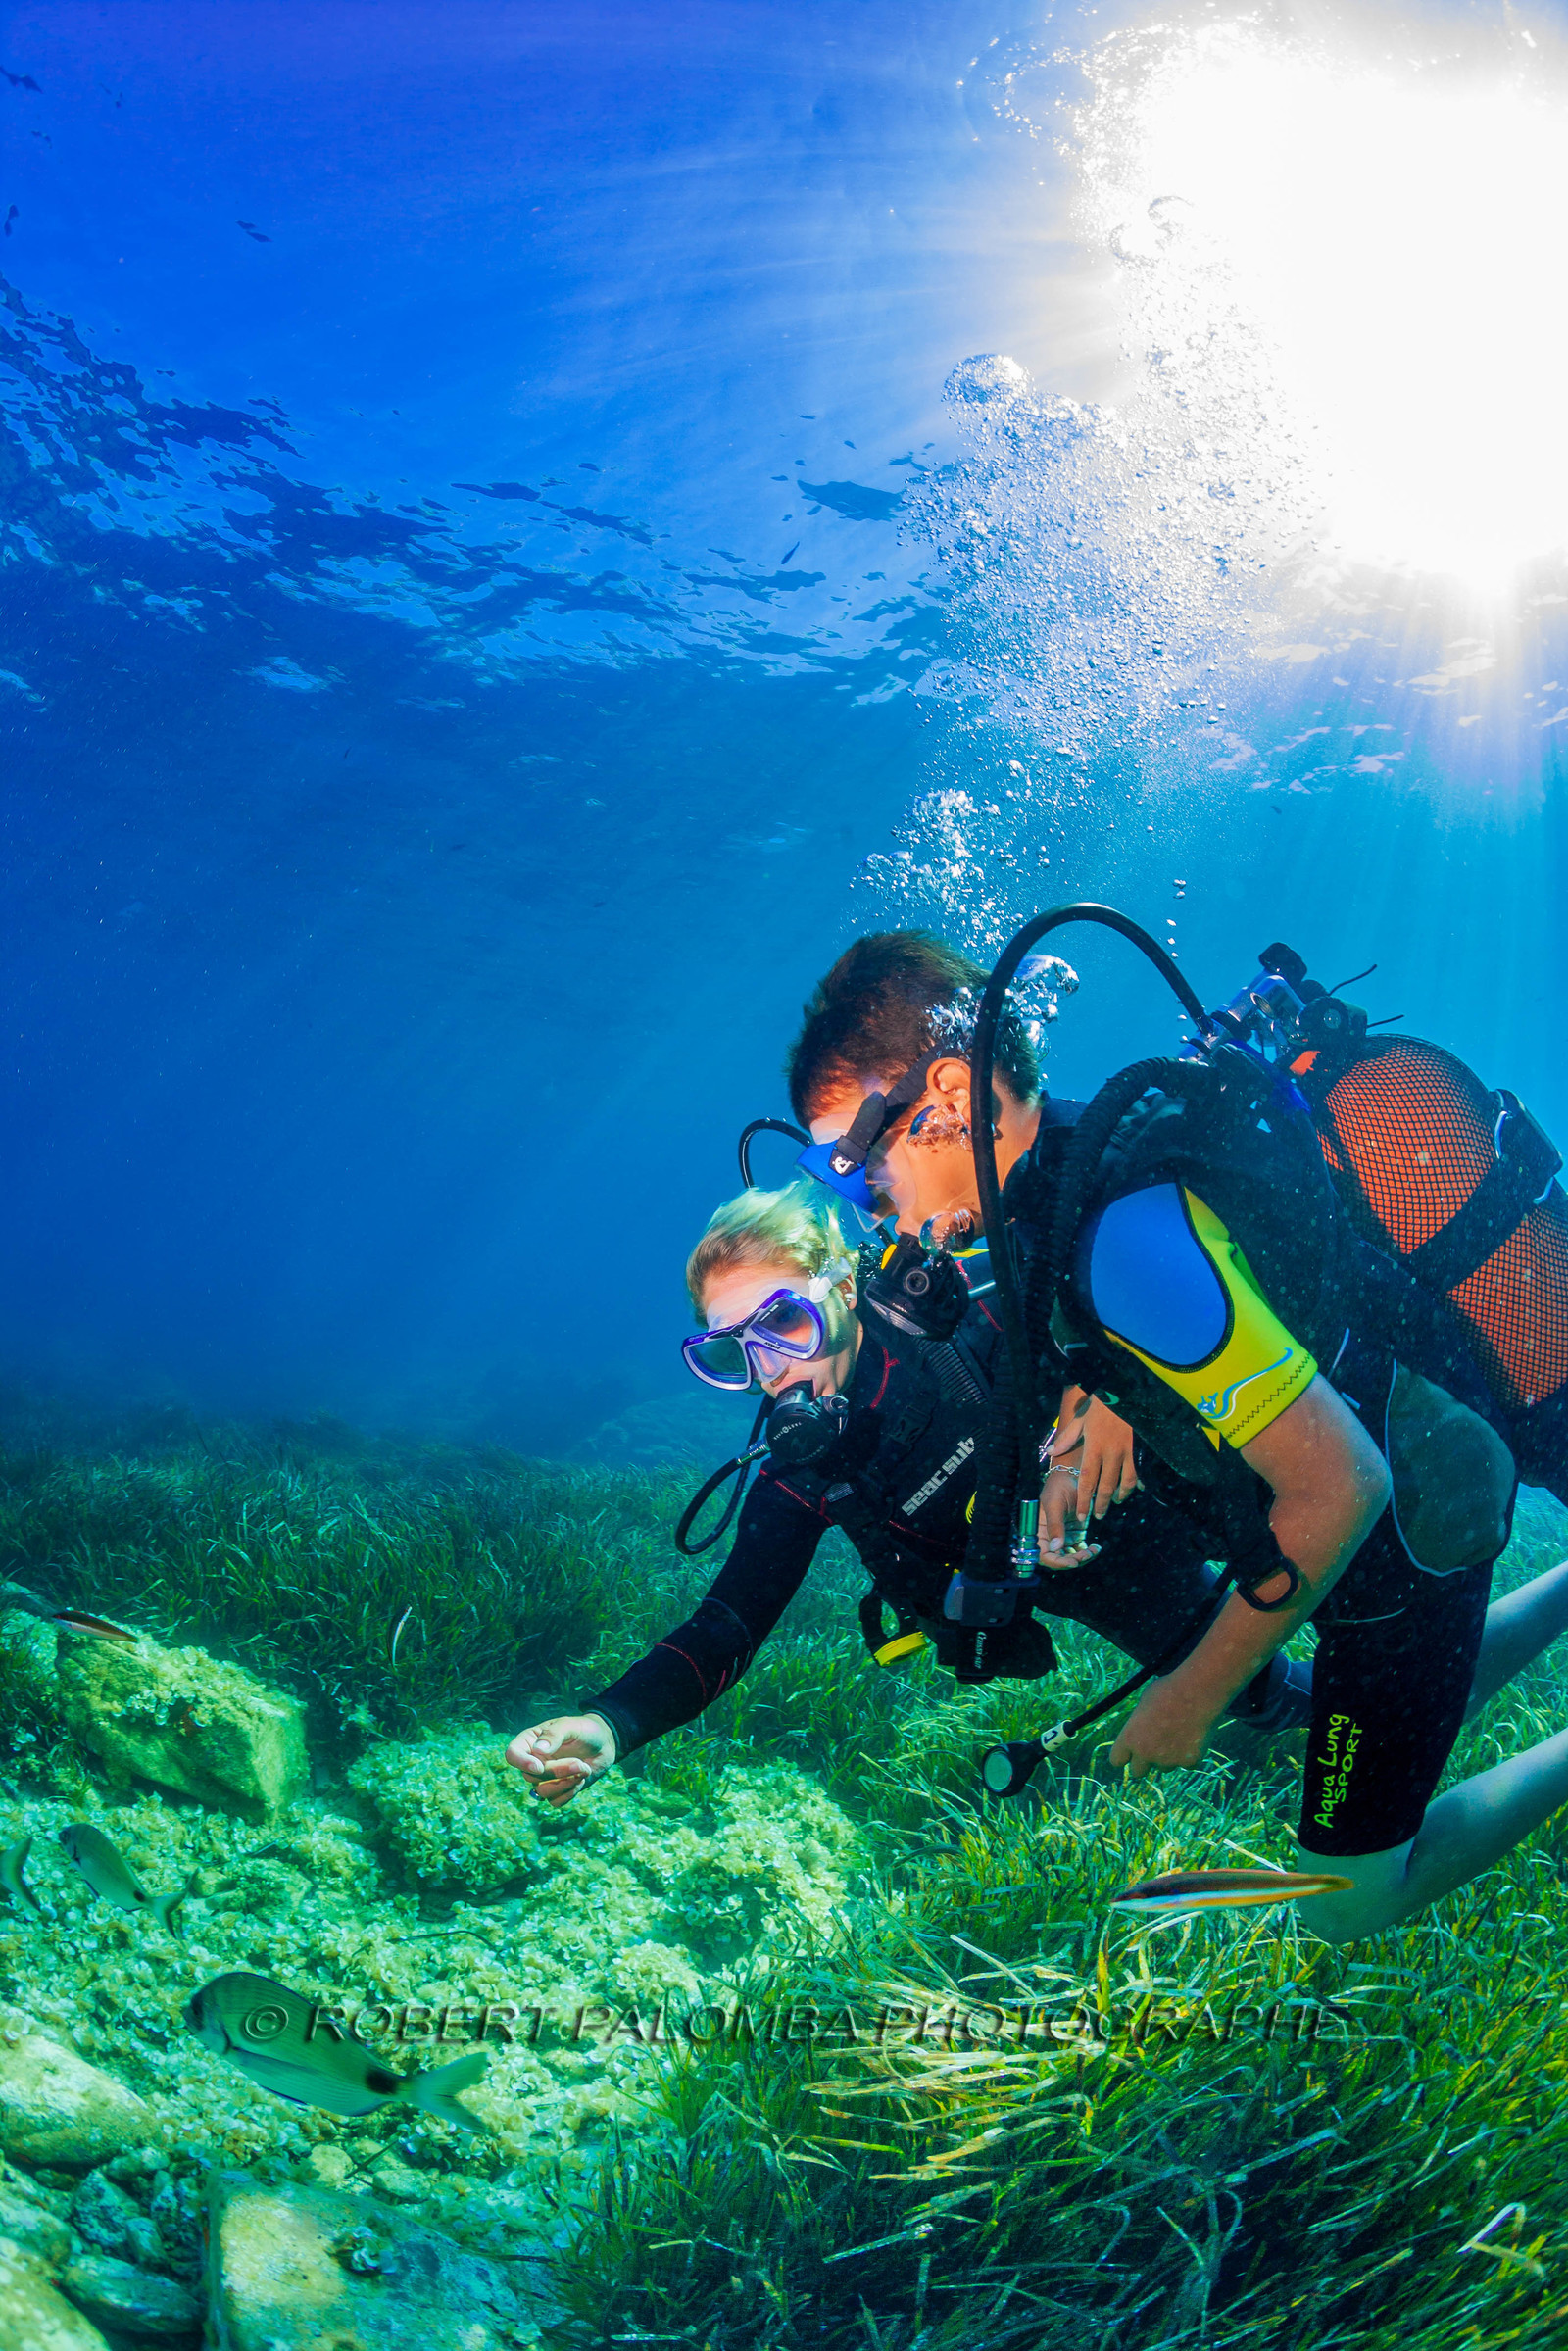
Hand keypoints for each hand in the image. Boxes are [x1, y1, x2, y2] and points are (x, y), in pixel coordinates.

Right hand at [505, 1713, 617, 1805]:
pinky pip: (555, 1802)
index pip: (512, 1754)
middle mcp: (534, 1761)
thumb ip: (554, 1735)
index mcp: (531, 1741)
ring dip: (565, 1784)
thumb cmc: (585, 1730)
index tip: (539, 1767)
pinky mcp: (557, 1790)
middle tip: (579, 1763)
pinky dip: (569, 1793)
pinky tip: (581, 1779)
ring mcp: (544, 1778)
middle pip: (531, 1776)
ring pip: (542, 1792)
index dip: (522, 1763)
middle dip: (557, 1772)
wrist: (604, 1744)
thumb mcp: (570, 1725)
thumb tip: (537, 1750)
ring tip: (584, 1769)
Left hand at [1040, 1389, 1138, 1564]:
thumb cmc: (1098, 1405)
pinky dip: (1133, 1484)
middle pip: (1106, 1486)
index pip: (1087, 1479)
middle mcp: (1110, 1452)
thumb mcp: (1079, 1419)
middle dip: (1100, 1504)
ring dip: (1119, 1496)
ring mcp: (1125, 1451)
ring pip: (1124, 1481)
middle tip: (1097, 1516)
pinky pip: (1135, 1471)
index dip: (1084, 1499)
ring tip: (1113, 1503)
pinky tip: (1130, 1490)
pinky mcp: (1135, 1448)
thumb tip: (1051, 1451)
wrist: (1121, 1392)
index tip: (1081, 1514)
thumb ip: (1066, 1438)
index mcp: (1094, 1446)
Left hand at [1108, 1679, 1219, 1779]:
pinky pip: (1187, 1764)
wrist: (1198, 1692)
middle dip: (1143, 1764)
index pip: (1116, 1759)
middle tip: (1152, 1750)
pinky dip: (1190, 1754)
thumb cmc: (1169, 1690)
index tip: (1128, 1753)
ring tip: (1178, 1733)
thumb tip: (1141, 1731)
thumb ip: (1139, 1724)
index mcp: (1130, 1737)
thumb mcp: (1144, 1703)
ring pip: (1164, 1767)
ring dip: (1168, 1757)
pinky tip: (1194, 1734)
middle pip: (1137, 1772)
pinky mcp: (1189, 1762)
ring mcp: (1168, 1760)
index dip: (1123, 1756)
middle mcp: (1146, 1753)